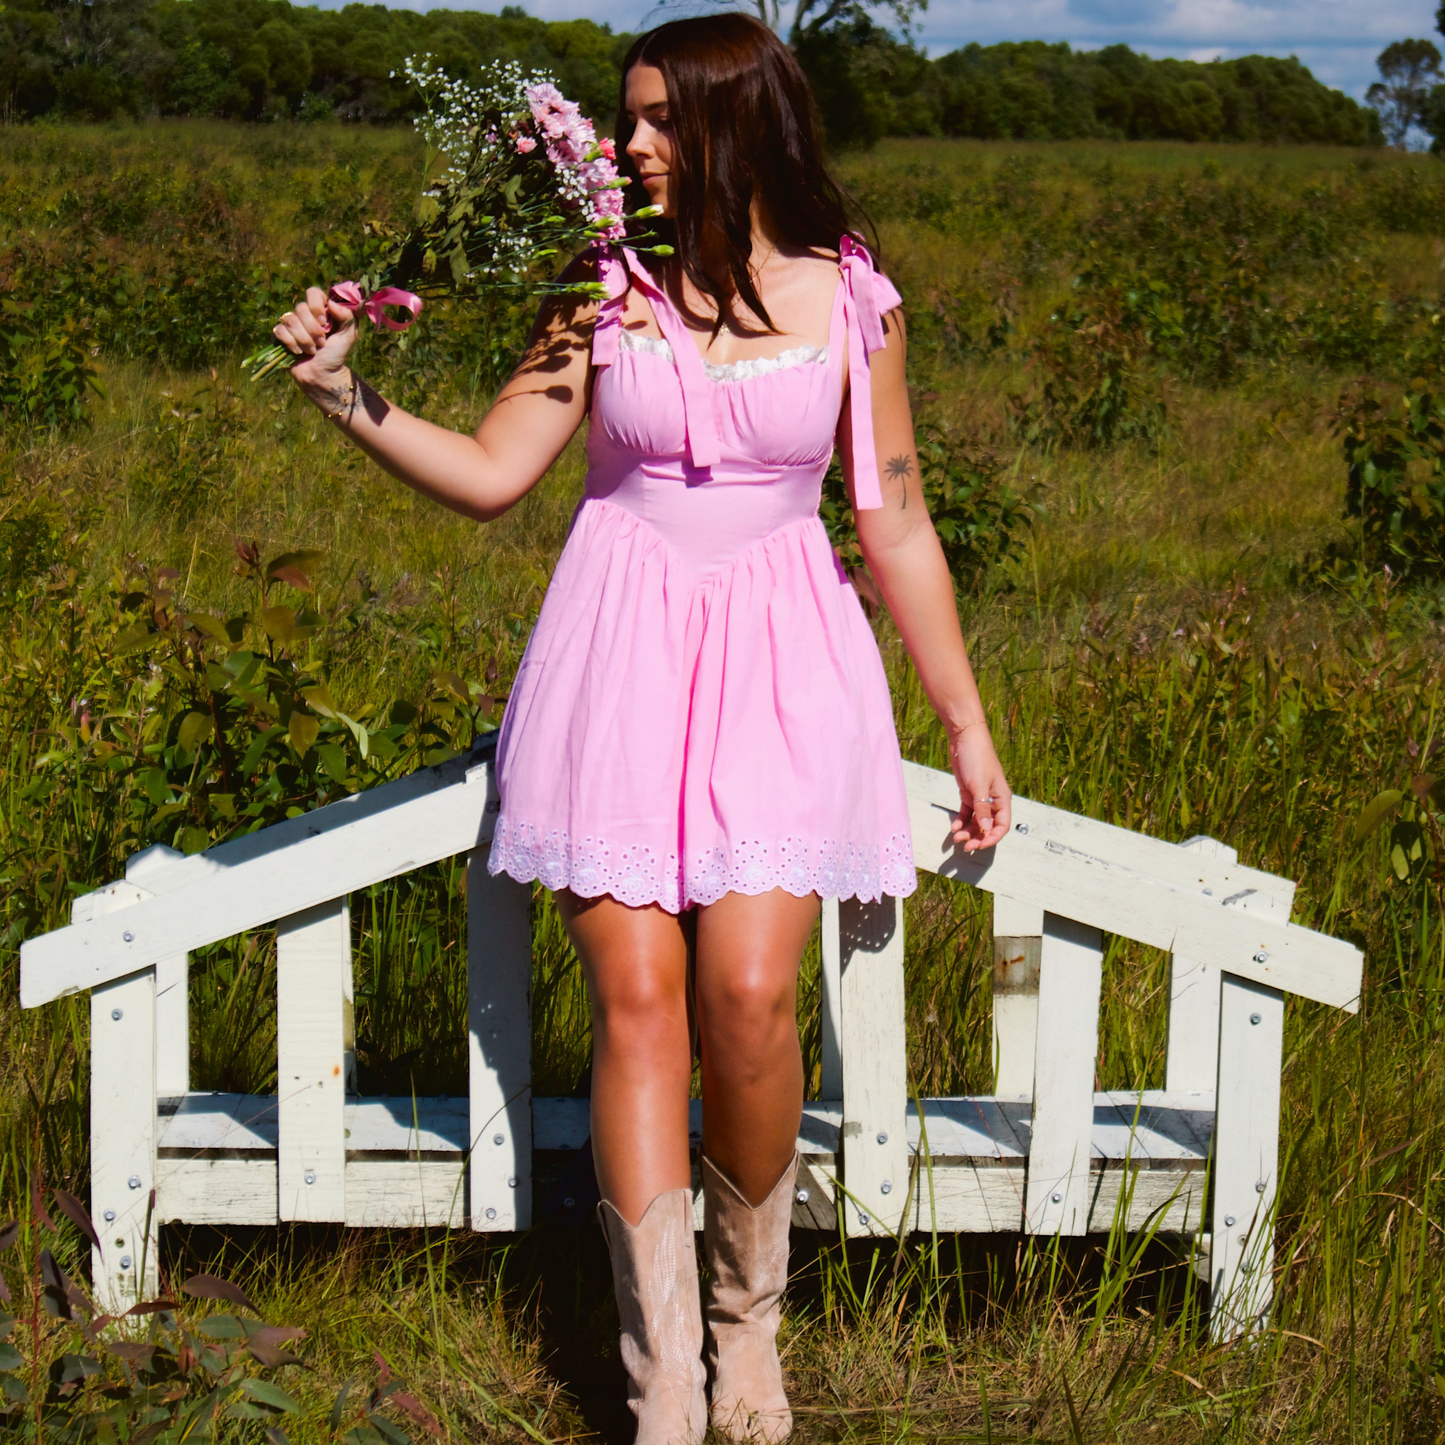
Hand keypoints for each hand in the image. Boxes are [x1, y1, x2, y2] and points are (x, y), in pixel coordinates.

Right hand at [273, 285, 357, 393]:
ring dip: (304, 339)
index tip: (323, 321)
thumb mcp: (348, 335)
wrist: (323, 375)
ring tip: (312, 350)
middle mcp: (305, 314)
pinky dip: (291, 343)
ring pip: (290, 320)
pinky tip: (298, 352)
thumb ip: (347, 316)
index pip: (313, 292)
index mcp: (321, 310)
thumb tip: (331, 302)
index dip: (316, 305)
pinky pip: (280, 331)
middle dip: (313, 330)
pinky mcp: (281, 335)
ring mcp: (292, 324)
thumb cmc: (336, 354)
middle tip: (321, 343)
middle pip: (301, 308)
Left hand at [948, 720, 1010, 852]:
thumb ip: (982, 807)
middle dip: (978, 837)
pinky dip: (961, 821)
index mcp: (1002, 798)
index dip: (993, 838)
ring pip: (977, 820)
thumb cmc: (977, 758)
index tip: (980, 846)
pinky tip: (954, 827)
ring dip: (968, 831)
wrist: (965, 738)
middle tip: (965, 846)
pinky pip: (967, 812)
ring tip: (956, 837)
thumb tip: (986, 828)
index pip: (1002, 824)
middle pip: (988, 825)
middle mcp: (993, 799)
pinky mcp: (968, 793)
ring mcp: (980, 797)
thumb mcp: (979, 784)